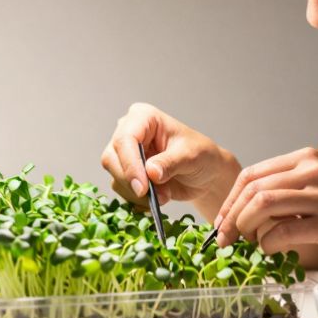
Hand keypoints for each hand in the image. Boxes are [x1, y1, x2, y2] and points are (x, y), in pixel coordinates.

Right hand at [101, 102, 240, 212]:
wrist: (205, 173)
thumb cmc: (200, 155)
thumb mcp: (191, 156)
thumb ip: (170, 163)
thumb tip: (150, 172)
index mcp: (143, 117)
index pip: (125, 139)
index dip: (130, 164)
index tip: (142, 188)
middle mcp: (128, 132)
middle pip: (111, 158)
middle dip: (132, 182)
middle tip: (154, 197)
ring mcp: (124, 154)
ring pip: (115, 177)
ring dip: (138, 194)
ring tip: (165, 195)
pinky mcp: (126, 173)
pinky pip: (122, 190)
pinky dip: (138, 200)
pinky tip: (159, 197)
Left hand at [213, 147, 317, 261]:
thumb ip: (291, 192)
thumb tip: (250, 214)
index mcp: (307, 158)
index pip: (251, 174)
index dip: (229, 200)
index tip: (221, 222)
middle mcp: (313, 169)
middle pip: (251, 188)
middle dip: (230, 217)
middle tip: (224, 239)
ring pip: (262, 205)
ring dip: (246, 228)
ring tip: (248, 245)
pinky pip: (283, 230)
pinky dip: (268, 243)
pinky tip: (272, 250)